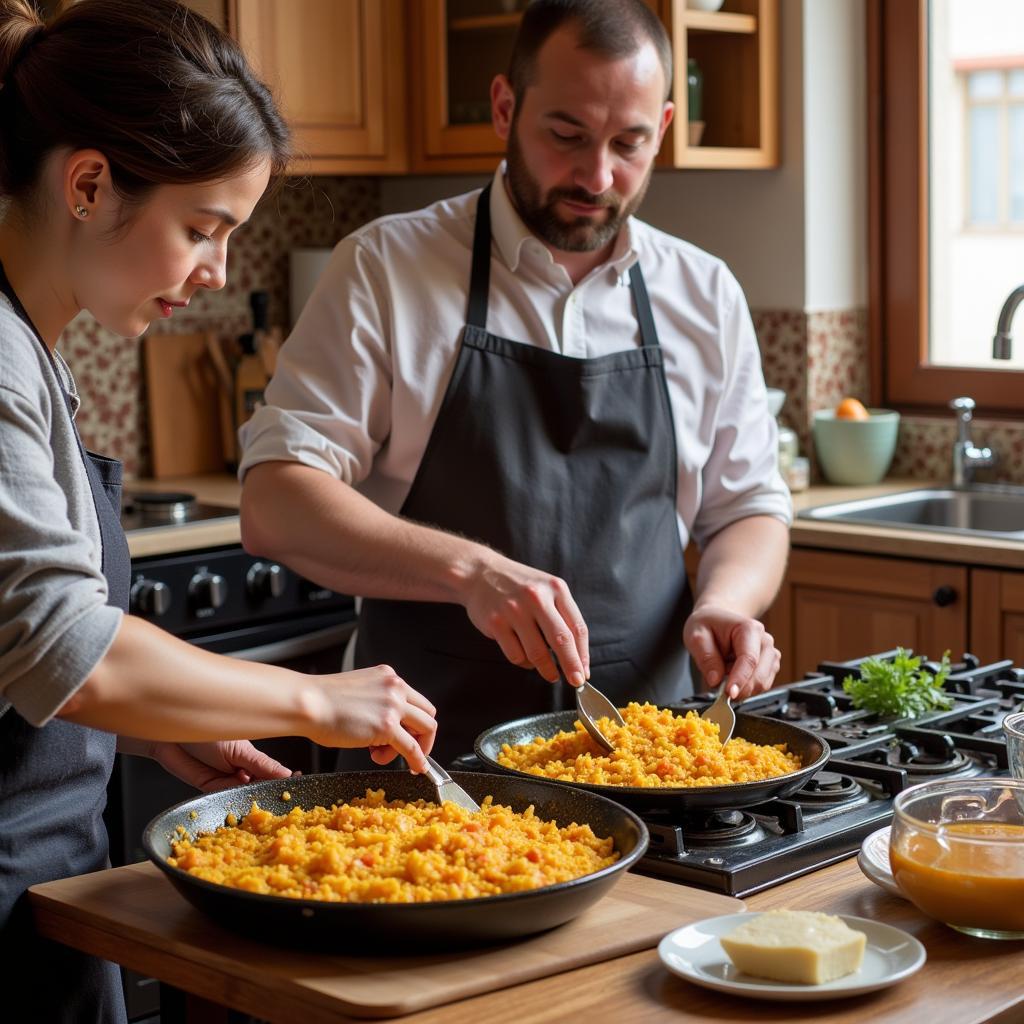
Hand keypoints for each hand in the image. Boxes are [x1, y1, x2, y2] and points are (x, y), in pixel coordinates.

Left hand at [150, 740, 291, 792]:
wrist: (169, 735)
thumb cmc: (205, 728)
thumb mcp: (239, 748)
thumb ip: (261, 765)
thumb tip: (287, 774)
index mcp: (252, 755)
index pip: (273, 771)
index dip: (286, 781)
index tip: (302, 786)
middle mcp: (241, 768)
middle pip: (261, 787)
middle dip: (270, 796)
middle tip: (284, 804)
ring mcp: (226, 780)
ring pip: (245, 796)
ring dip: (253, 802)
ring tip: (265, 807)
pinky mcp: (209, 790)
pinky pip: (226, 801)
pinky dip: (234, 805)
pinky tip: (243, 806)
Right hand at [309, 665, 437, 772]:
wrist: (307, 704)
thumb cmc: (322, 701)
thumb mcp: (359, 691)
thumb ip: (377, 703)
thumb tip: (385, 728)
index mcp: (388, 676)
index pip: (415, 699)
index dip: (415, 721)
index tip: (411, 734)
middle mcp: (395, 687)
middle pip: (427, 713)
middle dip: (421, 734)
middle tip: (407, 748)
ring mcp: (393, 706)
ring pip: (427, 728)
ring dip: (417, 747)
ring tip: (386, 755)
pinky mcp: (387, 726)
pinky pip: (412, 748)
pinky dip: (418, 760)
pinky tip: (415, 768)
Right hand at [461, 551, 588, 686]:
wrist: (479, 573)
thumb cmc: (520, 587)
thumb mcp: (547, 590)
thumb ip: (564, 617)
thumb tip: (578, 657)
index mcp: (555, 589)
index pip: (577, 628)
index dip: (583, 654)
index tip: (584, 672)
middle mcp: (536, 597)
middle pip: (561, 640)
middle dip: (571, 666)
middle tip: (575, 682)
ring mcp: (514, 610)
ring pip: (537, 653)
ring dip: (547, 669)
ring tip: (550, 673)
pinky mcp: (495, 623)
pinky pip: (516, 655)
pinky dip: (524, 662)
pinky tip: (525, 656)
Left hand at [683, 605, 779, 699]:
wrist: (717, 620)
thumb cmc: (708, 625)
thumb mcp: (696, 636)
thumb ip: (706, 658)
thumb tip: (715, 681)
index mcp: (749, 629)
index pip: (749, 660)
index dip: (740, 679)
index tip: (729, 694)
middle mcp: (765, 641)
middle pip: (759, 675)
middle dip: (739, 687)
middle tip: (717, 684)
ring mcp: (770, 654)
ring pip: (762, 684)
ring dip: (742, 686)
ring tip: (724, 670)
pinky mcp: (769, 666)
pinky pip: (761, 685)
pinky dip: (745, 686)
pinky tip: (733, 674)